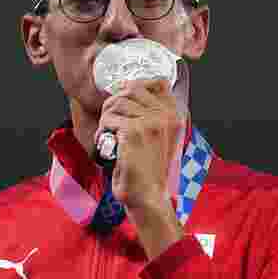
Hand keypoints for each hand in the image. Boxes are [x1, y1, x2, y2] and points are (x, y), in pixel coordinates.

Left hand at [95, 77, 183, 210]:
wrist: (148, 196)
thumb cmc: (149, 170)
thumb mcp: (160, 139)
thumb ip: (153, 116)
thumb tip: (130, 93)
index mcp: (175, 115)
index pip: (157, 82)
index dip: (135, 87)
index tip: (123, 101)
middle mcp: (166, 116)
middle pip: (132, 88)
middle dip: (115, 101)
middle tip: (110, 120)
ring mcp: (151, 122)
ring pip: (117, 102)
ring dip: (106, 116)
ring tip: (107, 133)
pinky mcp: (134, 132)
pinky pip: (110, 119)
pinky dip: (102, 131)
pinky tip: (106, 145)